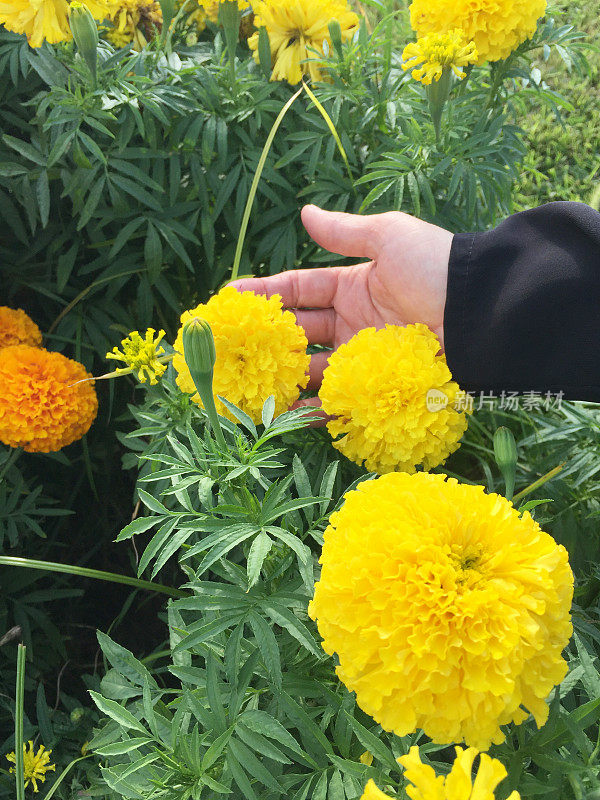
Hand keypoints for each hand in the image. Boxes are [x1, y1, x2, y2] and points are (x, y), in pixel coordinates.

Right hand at [230, 204, 452, 394]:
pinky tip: (283, 412)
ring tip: (247, 384)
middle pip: (300, 333)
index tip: (230, 299)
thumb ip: (344, 232)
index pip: (299, 289)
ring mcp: (364, 358)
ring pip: (314, 369)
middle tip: (228, 348)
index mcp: (353, 286)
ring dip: (283, 376)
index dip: (265, 293)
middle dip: (267, 339)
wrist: (481, 312)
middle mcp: (354, 323)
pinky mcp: (377, 386)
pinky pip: (339, 400)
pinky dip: (313, 408)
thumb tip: (304, 213)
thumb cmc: (435, 267)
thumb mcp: (389, 238)